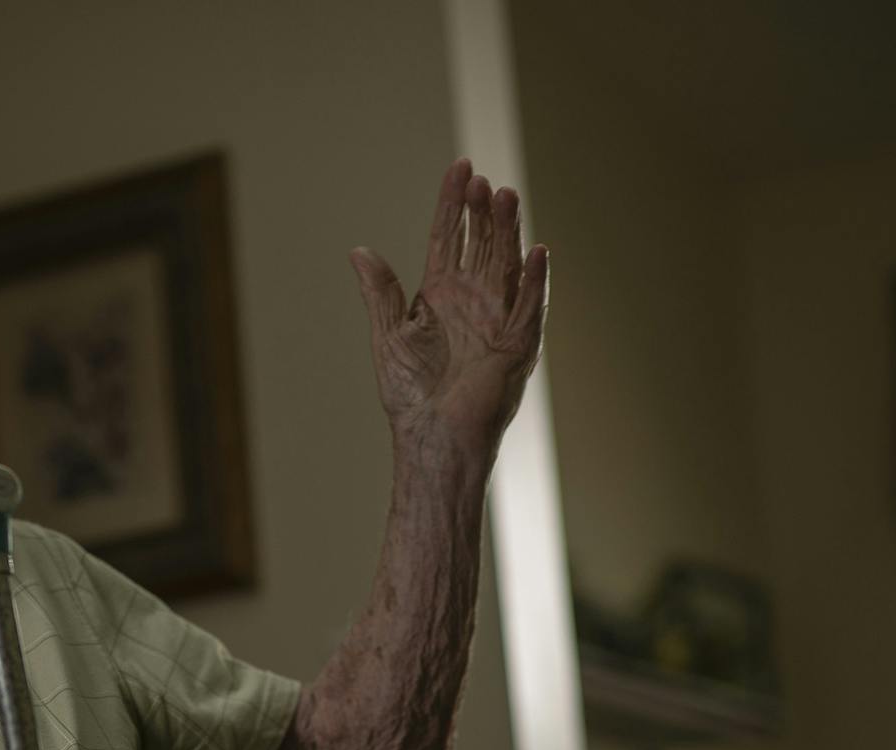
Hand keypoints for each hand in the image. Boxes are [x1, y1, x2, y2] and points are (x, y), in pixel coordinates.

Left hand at [350, 157, 548, 457]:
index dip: (454, 203)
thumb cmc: (409, 393)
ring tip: (504, 196)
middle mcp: (474, 299)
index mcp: (443, 293)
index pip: (451, 236)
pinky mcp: (517, 344)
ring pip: (507, 264)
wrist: (428, 435)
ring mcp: (498, 318)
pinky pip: (530, 307)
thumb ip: (380, 292)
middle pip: (482, 242)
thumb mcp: (389, 335)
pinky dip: (535, 280)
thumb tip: (359, 250)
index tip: (460, 168)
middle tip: (480, 181)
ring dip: (508, 231)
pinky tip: (536, 251)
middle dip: (482, 211)